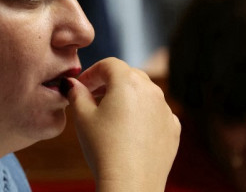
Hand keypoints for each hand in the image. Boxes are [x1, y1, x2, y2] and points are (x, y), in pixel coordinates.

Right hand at [66, 58, 179, 191]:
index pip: (108, 65)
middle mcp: (152, 90)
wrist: (130, 184)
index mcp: (128, 81)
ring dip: (128, 98)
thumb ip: (76, 93)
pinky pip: (156, 113)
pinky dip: (144, 116)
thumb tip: (72, 84)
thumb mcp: (82, 117)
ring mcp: (165, 110)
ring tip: (110, 116)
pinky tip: (129, 131)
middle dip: (110, 82)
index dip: (91, 73)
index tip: (81, 86)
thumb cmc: (103, 148)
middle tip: (93, 97)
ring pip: (145, 94)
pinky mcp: (173, 129)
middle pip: (129, 75)